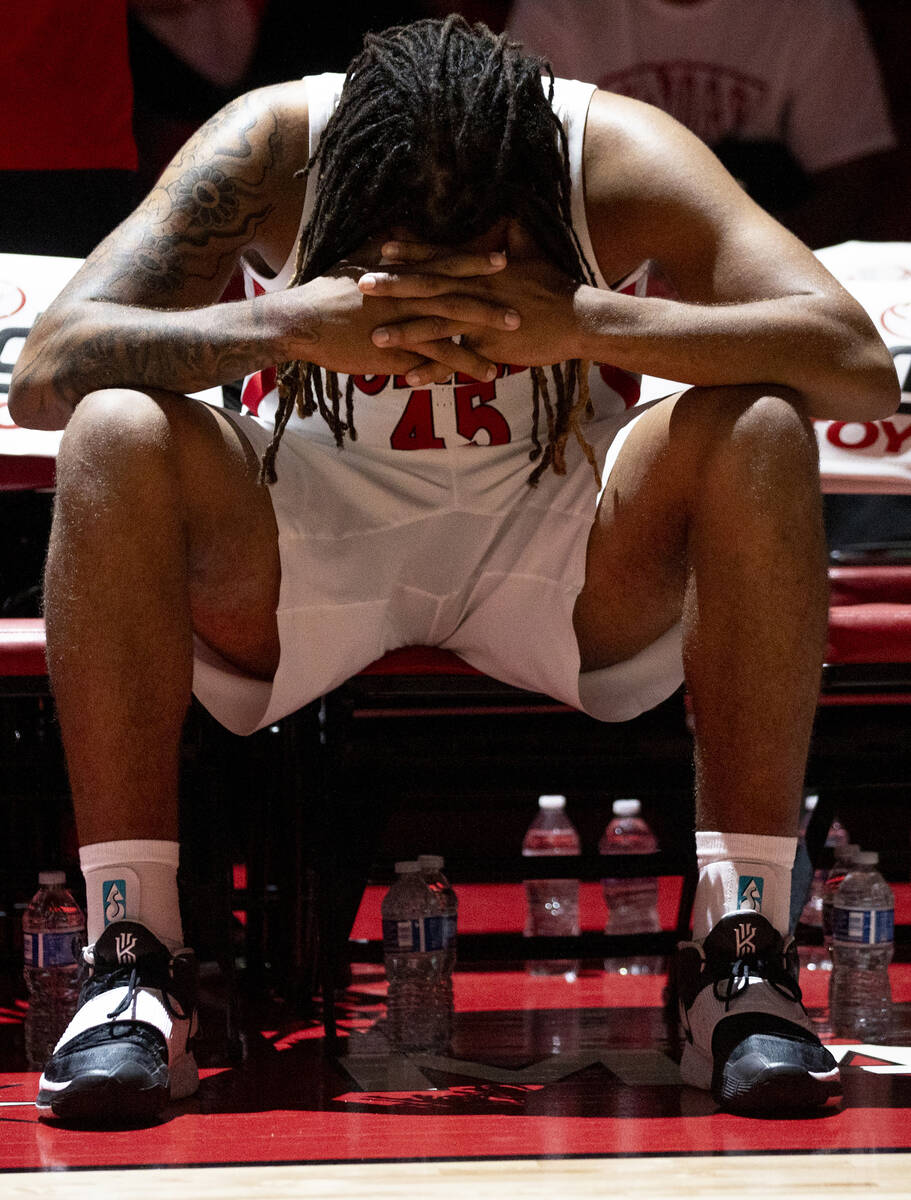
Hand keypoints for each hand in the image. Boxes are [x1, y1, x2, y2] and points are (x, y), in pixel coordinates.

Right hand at [276, 240, 517, 384]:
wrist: (301, 321)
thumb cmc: (326, 291)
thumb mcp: (356, 262)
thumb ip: (381, 251)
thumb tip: (396, 236)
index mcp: (399, 274)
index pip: (443, 264)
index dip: (473, 262)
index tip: (502, 259)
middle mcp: (405, 296)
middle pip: (455, 296)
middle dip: (490, 301)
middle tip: (521, 307)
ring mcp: (401, 324)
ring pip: (450, 329)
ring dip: (482, 336)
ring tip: (511, 344)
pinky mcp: (394, 351)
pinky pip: (432, 360)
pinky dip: (458, 366)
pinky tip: (482, 375)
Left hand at [361, 237, 585, 384]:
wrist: (579, 319)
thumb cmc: (557, 287)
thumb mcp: (534, 255)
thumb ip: (516, 237)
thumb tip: (510, 217)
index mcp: (482, 269)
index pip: (441, 257)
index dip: (412, 251)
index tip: (382, 248)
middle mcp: (477, 289)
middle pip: (428, 286)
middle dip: (393, 285)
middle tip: (360, 284)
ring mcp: (481, 318)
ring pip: (435, 323)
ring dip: (404, 330)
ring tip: (374, 335)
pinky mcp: (489, 345)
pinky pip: (455, 360)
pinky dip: (431, 370)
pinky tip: (407, 378)